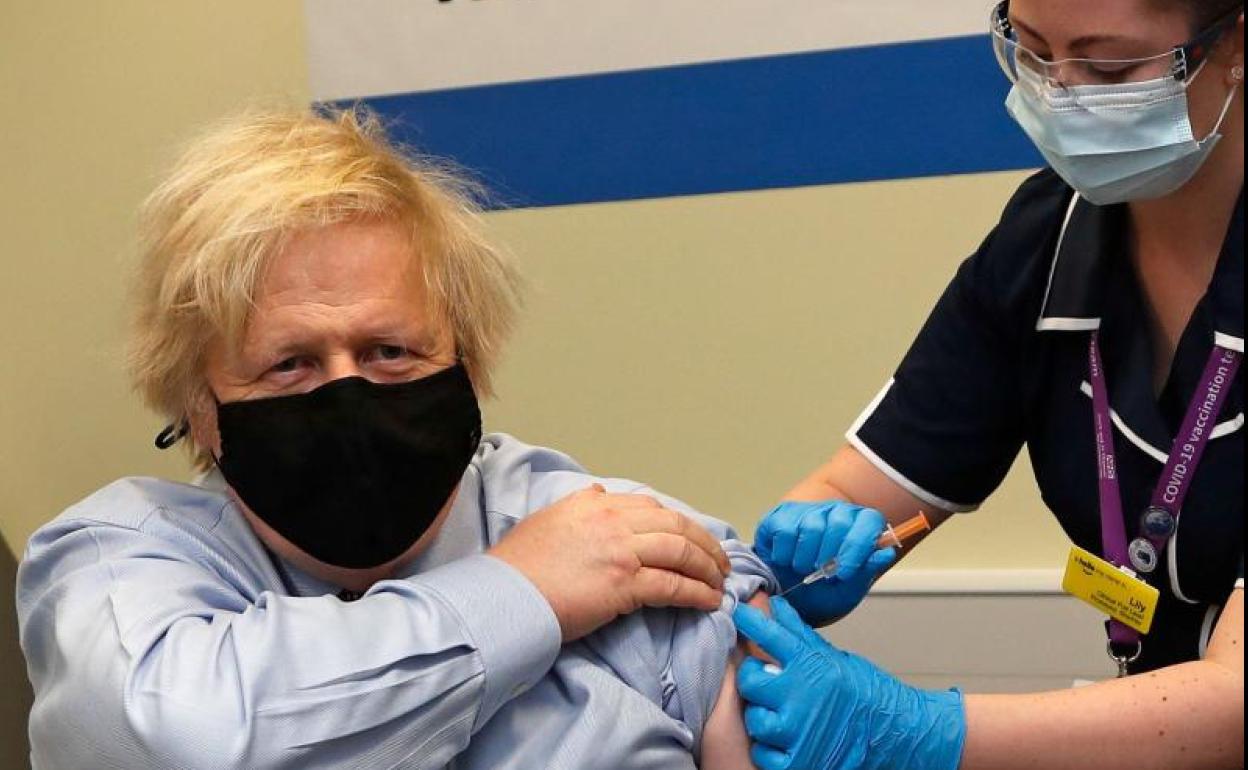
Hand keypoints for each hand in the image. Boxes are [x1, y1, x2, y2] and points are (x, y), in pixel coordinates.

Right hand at [489, 484, 731, 641]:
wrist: (505, 596)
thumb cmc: (518, 566)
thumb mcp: (547, 519)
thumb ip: (577, 505)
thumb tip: (599, 495)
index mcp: (594, 504)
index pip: (651, 507)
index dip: (680, 523)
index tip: (692, 538)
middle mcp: (612, 520)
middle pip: (676, 525)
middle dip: (704, 544)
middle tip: (719, 561)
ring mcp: (621, 550)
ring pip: (681, 551)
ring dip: (707, 568)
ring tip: (719, 582)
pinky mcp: (625, 583)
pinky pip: (674, 585)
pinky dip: (697, 593)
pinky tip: (708, 601)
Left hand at [733, 597, 964, 769]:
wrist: (894, 733)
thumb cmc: (865, 693)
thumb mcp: (832, 656)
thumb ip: (798, 633)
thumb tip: (775, 605)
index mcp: (811, 665)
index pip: (770, 634)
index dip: (750, 620)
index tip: (741, 613)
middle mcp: (802, 696)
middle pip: (750, 681)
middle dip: (754, 679)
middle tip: (765, 681)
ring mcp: (799, 731)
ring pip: (755, 720)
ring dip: (763, 717)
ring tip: (781, 714)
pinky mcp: (798, 761)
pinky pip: (763, 753)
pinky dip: (770, 748)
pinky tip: (785, 739)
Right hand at [753, 501, 895, 624]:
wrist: (788, 598)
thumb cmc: (822, 593)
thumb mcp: (848, 590)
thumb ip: (866, 571)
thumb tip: (886, 553)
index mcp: (860, 526)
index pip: (869, 521)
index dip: (858, 546)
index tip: (844, 572)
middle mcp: (836, 512)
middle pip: (839, 522)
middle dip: (829, 555)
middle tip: (821, 573)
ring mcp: (808, 510)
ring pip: (811, 526)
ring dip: (805, 558)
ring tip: (803, 568)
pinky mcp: (781, 514)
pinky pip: (784, 530)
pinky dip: (783, 553)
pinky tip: (786, 560)